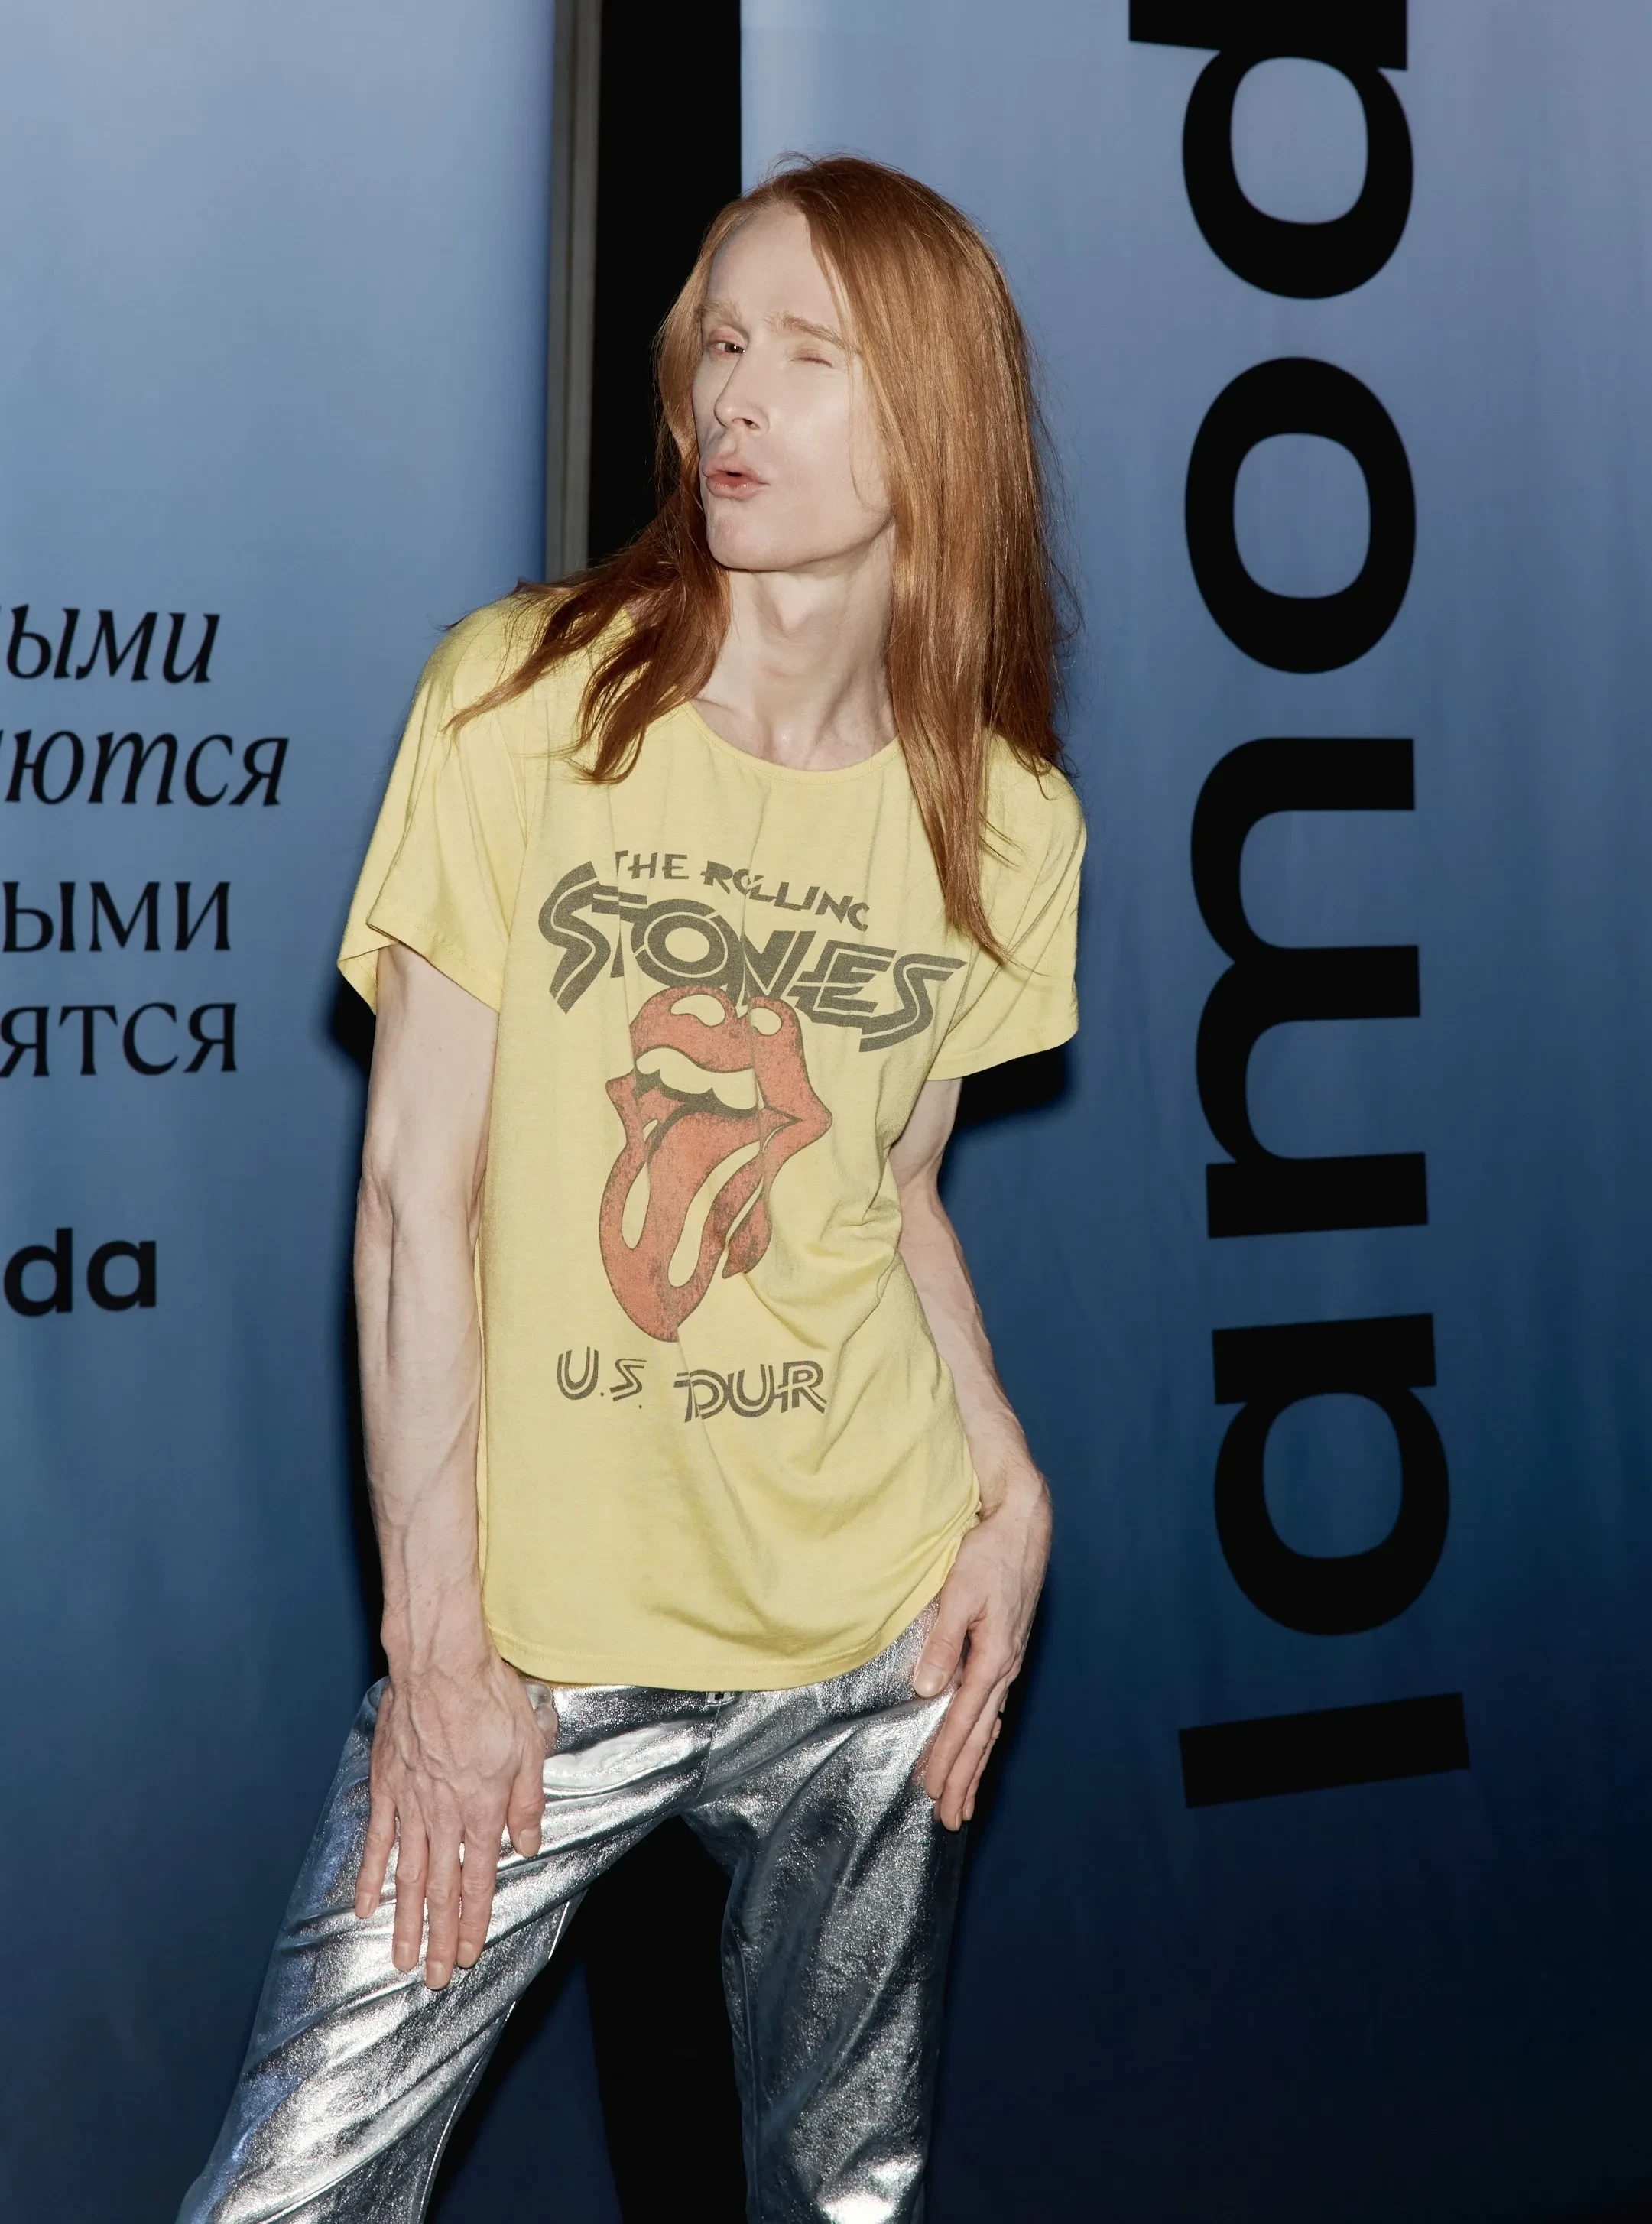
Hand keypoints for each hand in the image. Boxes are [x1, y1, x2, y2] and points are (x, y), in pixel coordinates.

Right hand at [354, 1650, 549, 1987]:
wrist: (439, 1662)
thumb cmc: (489, 1696)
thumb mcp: (529, 1745)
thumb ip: (527, 1800)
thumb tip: (528, 1843)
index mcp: (483, 1808)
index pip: (479, 1877)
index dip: (473, 1920)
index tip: (468, 1955)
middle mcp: (445, 1814)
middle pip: (441, 1887)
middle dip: (438, 1937)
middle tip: (433, 1978)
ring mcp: (411, 1802)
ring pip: (407, 1873)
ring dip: (404, 1920)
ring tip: (399, 1957)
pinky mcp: (387, 1784)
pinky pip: (378, 1838)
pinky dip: (372, 1874)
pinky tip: (365, 1904)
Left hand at [913, 1471, 1050, 1829]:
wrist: (1022, 1522)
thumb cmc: (989, 1552)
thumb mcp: (960, 1592)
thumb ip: (944, 1642)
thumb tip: (927, 1689)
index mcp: (993, 1657)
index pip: (964, 1720)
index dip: (946, 1758)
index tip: (930, 1790)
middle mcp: (1004, 1666)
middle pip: (981, 1735)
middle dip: (964, 1778)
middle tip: (951, 1818)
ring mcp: (1008, 1660)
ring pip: (990, 1725)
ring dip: (975, 1764)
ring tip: (964, 1800)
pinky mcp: (1005, 1649)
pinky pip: (994, 1706)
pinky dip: (984, 1735)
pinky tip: (980, 1746)